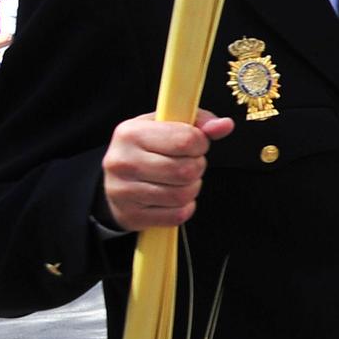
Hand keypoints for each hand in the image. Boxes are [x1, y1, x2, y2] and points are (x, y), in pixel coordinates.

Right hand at [100, 111, 236, 231]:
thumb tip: (224, 125)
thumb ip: (200, 123)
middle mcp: (123, 161)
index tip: (195, 145)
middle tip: (187, 164)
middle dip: (197, 167)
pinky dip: (184, 208)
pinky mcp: (131, 215)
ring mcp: (123, 191)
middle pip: (186, 170)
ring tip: (180, 180)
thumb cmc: (146, 150)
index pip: (186, 140)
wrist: (114, 182)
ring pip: (183, 195)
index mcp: (131, 133)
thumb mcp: (166, 126)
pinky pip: (176, 215)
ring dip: (191, 188)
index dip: (200, 143)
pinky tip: (172, 198)